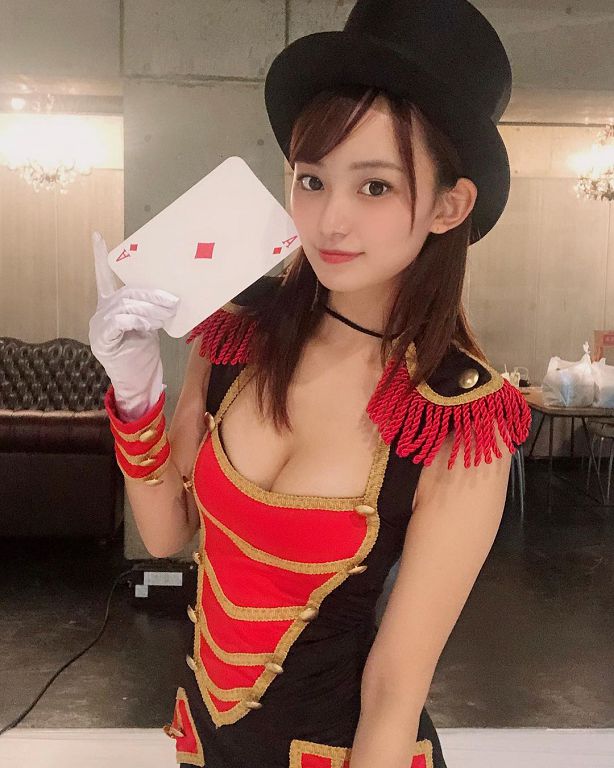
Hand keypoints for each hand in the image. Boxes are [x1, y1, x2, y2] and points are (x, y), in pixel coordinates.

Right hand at [88, 231, 179, 420]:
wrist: (138, 381)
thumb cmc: (143, 354)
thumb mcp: (148, 325)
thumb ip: (149, 308)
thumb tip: (167, 293)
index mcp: (111, 306)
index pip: (104, 278)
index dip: (100, 258)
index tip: (98, 237)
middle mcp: (101, 312)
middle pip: (126, 293)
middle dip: (152, 295)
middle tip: (172, 301)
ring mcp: (99, 326)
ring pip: (125, 305)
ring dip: (150, 308)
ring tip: (166, 314)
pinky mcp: (102, 340)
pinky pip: (119, 321)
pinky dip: (137, 319)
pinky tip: (149, 323)